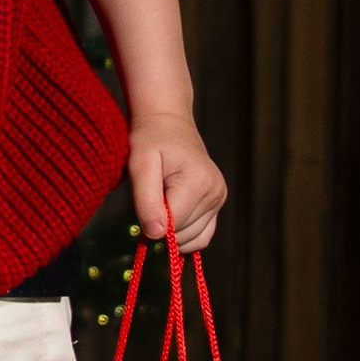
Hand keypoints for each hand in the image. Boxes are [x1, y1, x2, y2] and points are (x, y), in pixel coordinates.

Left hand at [128, 111, 226, 252]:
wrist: (168, 122)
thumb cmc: (150, 140)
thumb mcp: (140, 165)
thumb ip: (147, 200)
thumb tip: (156, 234)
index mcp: (198, 182)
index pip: (174, 225)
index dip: (152, 222)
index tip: (141, 204)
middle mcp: (215, 193)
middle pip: (183, 233)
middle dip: (162, 225)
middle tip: (150, 197)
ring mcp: (219, 198)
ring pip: (193, 238)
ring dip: (171, 231)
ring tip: (161, 200)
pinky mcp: (218, 203)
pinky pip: (202, 235)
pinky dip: (185, 235)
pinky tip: (171, 217)